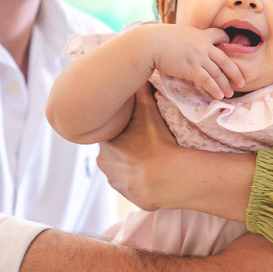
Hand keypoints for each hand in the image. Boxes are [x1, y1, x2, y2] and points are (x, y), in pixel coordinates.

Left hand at [98, 84, 181, 210]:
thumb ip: (142, 93)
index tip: (133, 129)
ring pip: (122, 171)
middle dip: (126, 149)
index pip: (109, 134)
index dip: (121, 130)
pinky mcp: (131, 198)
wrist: (166, 177)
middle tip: (145, 143)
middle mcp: (105, 164)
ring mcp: (117, 183)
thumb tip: (140, 73)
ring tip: (151, 160)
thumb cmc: (156, 142)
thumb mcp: (148, 112)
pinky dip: (142, 182)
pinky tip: (154, 175)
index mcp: (105, 143)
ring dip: (132, 167)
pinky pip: (134, 187)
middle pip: (113, 153)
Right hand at [145, 25, 243, 98]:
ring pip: (218, 72)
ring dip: (225, 84)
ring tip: (230, 93)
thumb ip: (183, 40)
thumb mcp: (174, 34)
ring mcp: (198, 56)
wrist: (149, 43)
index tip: (232, 46)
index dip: (226, 40)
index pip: (218, 34)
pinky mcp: (192, 67)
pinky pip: (207, 80)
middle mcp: (202, 45)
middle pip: (225, 59)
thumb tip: (179, 45)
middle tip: (241, 81)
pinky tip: (219, 95)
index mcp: (198, 34)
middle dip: (234, 71)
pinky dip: (215, 88)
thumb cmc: (155, 38)